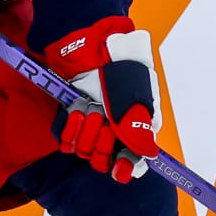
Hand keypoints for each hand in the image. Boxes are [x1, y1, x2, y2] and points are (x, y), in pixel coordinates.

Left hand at [45, 17, 160, 182]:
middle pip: (106, 159)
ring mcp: (94, 127)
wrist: (94, 46)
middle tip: (104, 119)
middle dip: (102, 141)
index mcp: (138, 128)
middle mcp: (116, 132)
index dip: (127, 167)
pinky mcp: (74, 121)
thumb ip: (139, 130)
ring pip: (86, 151)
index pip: (135, 160)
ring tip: (92, 107)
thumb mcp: (135, 100)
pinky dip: (72, 127)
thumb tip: (147, 156)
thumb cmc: (122, 69)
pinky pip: (68, 142)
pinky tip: (78, 110)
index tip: (120, 169)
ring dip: (87, 129)